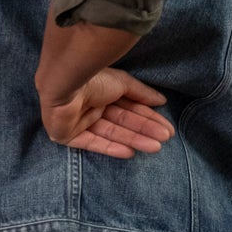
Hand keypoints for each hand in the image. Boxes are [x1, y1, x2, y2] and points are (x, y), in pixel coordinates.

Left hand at [41, 66, 173, 158]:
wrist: (64, 83)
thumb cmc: (93, 79)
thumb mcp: (122, 83)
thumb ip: (141, 93)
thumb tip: (161, 100)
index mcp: (101, 93)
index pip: (128, 109)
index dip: (148, 118)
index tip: (167, 128)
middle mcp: (90, 107)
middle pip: (122, 122)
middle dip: (144, 130)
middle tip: (165, 139)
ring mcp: (78, 121)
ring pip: (110, 134)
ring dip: (133, 140)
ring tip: (155, 147)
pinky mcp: (67, 134)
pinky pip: (91, 143)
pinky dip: (110, 148)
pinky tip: (129, 152)